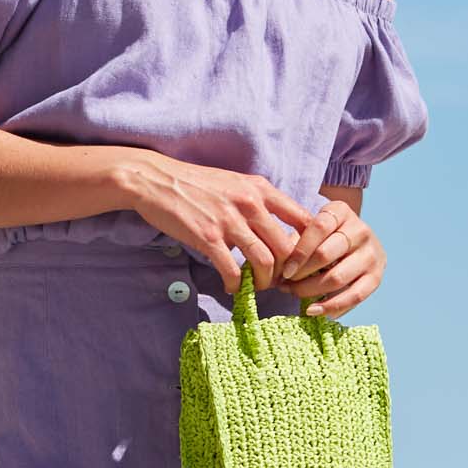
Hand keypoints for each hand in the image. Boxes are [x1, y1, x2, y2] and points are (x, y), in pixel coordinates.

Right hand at [117, 151, 312, 298]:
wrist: (157, 180)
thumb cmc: (196, 184)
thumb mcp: (236, 183)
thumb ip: (258, 202)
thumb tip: (276, 228)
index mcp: (261, 189)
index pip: (303, 219)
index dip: (309, 246)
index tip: (302, 261)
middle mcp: (250, 203)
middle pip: (287, 247)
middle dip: (288, 271)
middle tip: (281, 281)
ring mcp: (229, 221)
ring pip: (265, 261)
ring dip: (265, 281)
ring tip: (258, 286)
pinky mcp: (208, 237)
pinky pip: (231, 269)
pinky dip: (235, 284)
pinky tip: (231, 287)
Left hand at [272, 197, 385, 317]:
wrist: (356, 242)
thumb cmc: (323, 238)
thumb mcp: (310, 230)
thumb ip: (294, 243)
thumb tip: (275, 272)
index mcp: (341, 212)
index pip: (318, 228)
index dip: (299, 252)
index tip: (285, 272)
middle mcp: (360, 230)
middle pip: (325, 255)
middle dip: (301, 274)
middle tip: (286, 286)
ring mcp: (371, 253)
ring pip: (337, 278)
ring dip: (311, 291)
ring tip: (296, 296)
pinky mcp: (377, 276)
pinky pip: (354, 296)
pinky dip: (332, 307)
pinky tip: (313, 311)